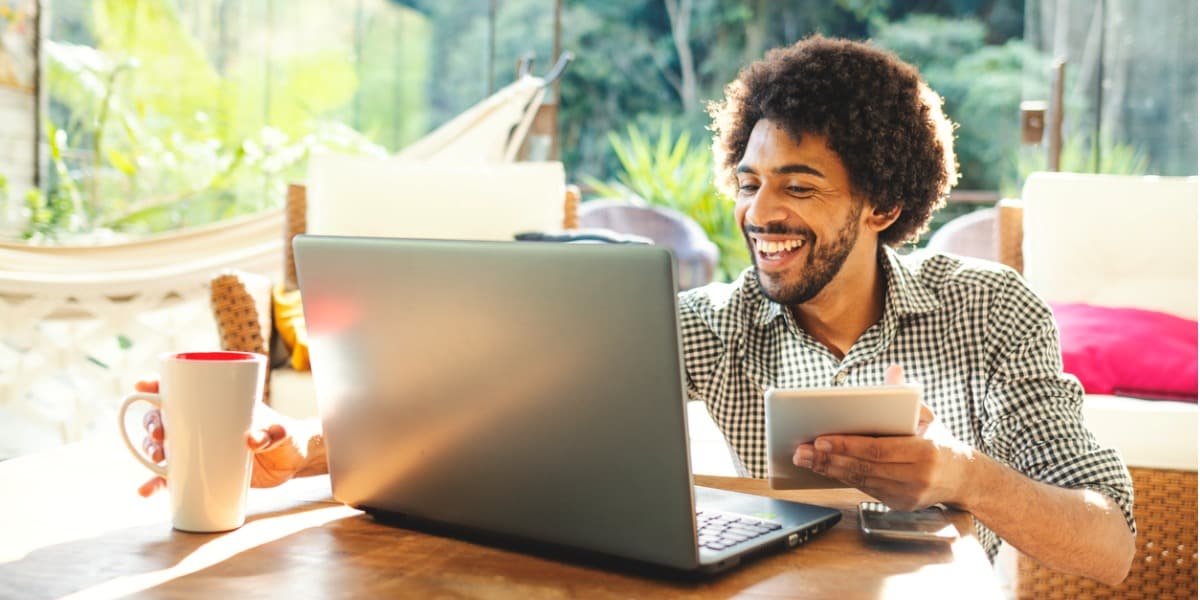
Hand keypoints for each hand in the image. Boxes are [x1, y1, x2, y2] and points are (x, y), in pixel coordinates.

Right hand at [136, 378, 310, 496]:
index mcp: (214, 403)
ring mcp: (196, 449)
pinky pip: (170, 478)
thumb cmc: (284, 436)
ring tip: (155, 460)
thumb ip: (273, 433)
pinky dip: (156, 484)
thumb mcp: (281, 431)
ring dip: (149, 452)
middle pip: (162, 418)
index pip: (179, 389)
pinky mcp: (198, 472)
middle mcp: (198, 424)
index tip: (142, 385)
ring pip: (161, 447)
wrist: (290, 463)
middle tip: (158, 434)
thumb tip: (252, 440)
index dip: (156, 385)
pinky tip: (146, 490)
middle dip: (151, 423)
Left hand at [791, 365, 975, 510]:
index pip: (878, 448)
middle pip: (864, 468)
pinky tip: (822, 467)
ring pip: (861, 481)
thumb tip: (893, 369)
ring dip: (828, 470)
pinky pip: (865, 490)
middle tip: (801, 450)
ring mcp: (908, 495)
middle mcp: (917, 476)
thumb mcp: (927, 415)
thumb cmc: (939, 440)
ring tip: (804, 459)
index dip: (847, 445)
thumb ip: (905, 394)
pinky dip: (842, 478)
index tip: (821, 437)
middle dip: (828, 458)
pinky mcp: (900, 505)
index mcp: (925, 450)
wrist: (964, 478)